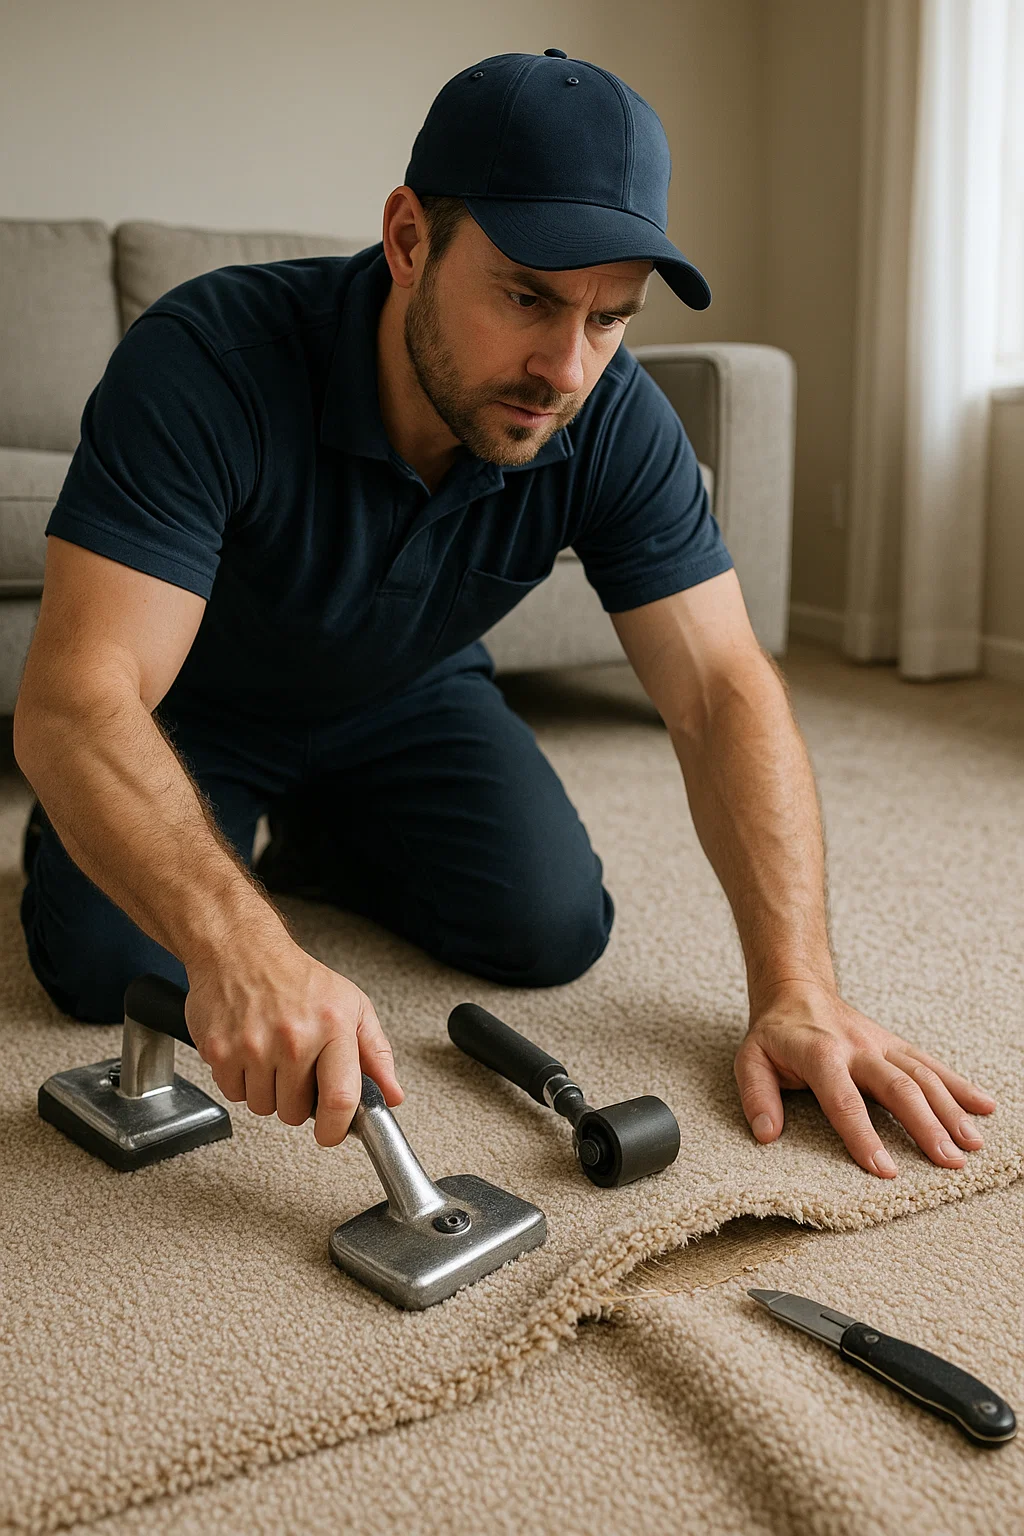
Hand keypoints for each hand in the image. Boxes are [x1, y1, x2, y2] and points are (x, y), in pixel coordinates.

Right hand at [184, 933, 402, 1147]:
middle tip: (296, 1069)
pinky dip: (242, 1081)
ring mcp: (254, 1045)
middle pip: (297, 1112)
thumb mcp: (351, 1006)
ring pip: (264, 1107)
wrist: (241, 950)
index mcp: (333, 1027)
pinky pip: (235, 1094)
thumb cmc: (297, 978)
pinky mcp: (219, 1051)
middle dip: (298, 1100)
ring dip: (269, 1091)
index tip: (333, 1133)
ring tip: (272, 1055)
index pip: (340, 1098)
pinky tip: (249, 1051)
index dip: (337, 1129)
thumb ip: (376, 1054)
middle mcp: (294, 1037)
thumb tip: (392, 1094)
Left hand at [734, 980, 995, 1176]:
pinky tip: (984, 1107)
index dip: (864, 1136)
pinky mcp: (896, 1044)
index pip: (844, 1100)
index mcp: (820, 1054)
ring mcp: (881, 1044)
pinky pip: (932, 1063)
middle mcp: (857, 1047)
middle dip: (925, 1125)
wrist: (796, 990)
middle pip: (897, 1087)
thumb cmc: (774, 1035)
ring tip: (972, 1145)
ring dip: (951, 1110)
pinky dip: (959, 1085)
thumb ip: (757, 1095)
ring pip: (922, 1075)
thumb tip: (766, 1134)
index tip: (885, 1170)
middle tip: (948, 1162)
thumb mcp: (749, 1059)